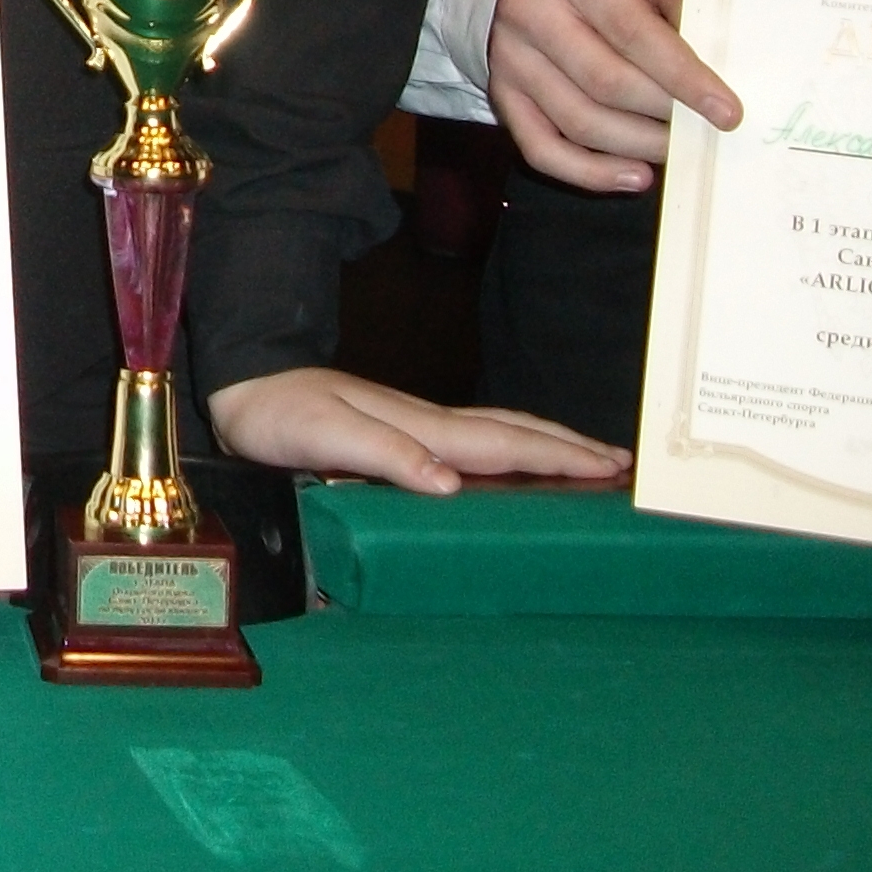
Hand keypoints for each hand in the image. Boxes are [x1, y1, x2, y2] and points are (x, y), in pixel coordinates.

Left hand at [206, 367, 632, 493]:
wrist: (246, 388)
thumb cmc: (281, 415)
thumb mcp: (326, 437)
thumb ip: (386, 455)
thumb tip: (449, 484)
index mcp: (421, 428)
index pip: (504, 445)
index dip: (558, 457)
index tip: (610, 466)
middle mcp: (428, 424)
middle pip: (515, 432)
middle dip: (571, 445)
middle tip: (625, 462)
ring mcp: (417, 425)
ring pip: (499, 433)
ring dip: (548, 443)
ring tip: (591, 459)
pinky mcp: (402, 433)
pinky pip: (475, 442)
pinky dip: (511, 449)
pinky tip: (516, 463)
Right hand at [486, 0, 738, 191]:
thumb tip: (722, 62)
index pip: (632, 32)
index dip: (682, 77)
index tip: (726, 111)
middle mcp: (527, 10)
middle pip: (605, 83)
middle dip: (665, 114)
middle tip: (706, 129)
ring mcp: (507, 56)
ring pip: (578, 122)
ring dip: (638, 146)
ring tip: (677, 148)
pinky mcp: (502, 92)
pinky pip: (541, 148)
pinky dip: (590, 174)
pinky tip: (634, 175)